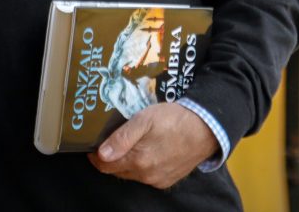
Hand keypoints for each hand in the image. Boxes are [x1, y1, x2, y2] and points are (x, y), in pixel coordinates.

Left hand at [88, 103, 218, 188]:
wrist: (206, 128)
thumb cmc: (175, 119)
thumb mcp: (145, 119)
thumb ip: (122, 137)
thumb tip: (101, 154)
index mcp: (138, 160)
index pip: (105, 165)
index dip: (95, 156)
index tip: (92, 145)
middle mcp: (146, 175)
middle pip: (118, 170)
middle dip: (111, 158)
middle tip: (110, 140)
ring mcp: (158, 179)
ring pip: (133, 173)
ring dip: (127, 162)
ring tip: (131, 144)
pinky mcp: (168, 179)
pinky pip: (147, 176)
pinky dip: (142, 166)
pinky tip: (148, 151)